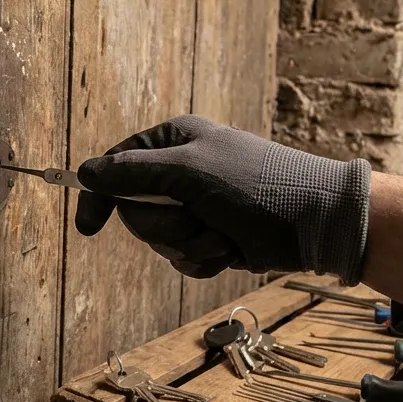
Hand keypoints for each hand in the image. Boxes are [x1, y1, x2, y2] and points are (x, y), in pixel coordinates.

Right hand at [74, 115, 371, 284]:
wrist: (317, 223)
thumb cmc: (257, 188)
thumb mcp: (190, 173)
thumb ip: (133, 173)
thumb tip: (85, 172)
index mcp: (175, 141)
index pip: (117, 167)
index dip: (101, 196)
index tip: (89, 228)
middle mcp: (184, 171)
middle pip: (137, 210)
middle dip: (165, 226)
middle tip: (196, 221)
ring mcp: (199, 206)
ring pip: (161, 239)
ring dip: (190, 244)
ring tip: (224, 235)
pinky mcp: (214, 236)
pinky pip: (185, 258)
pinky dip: (205, 260)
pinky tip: (231, 251)